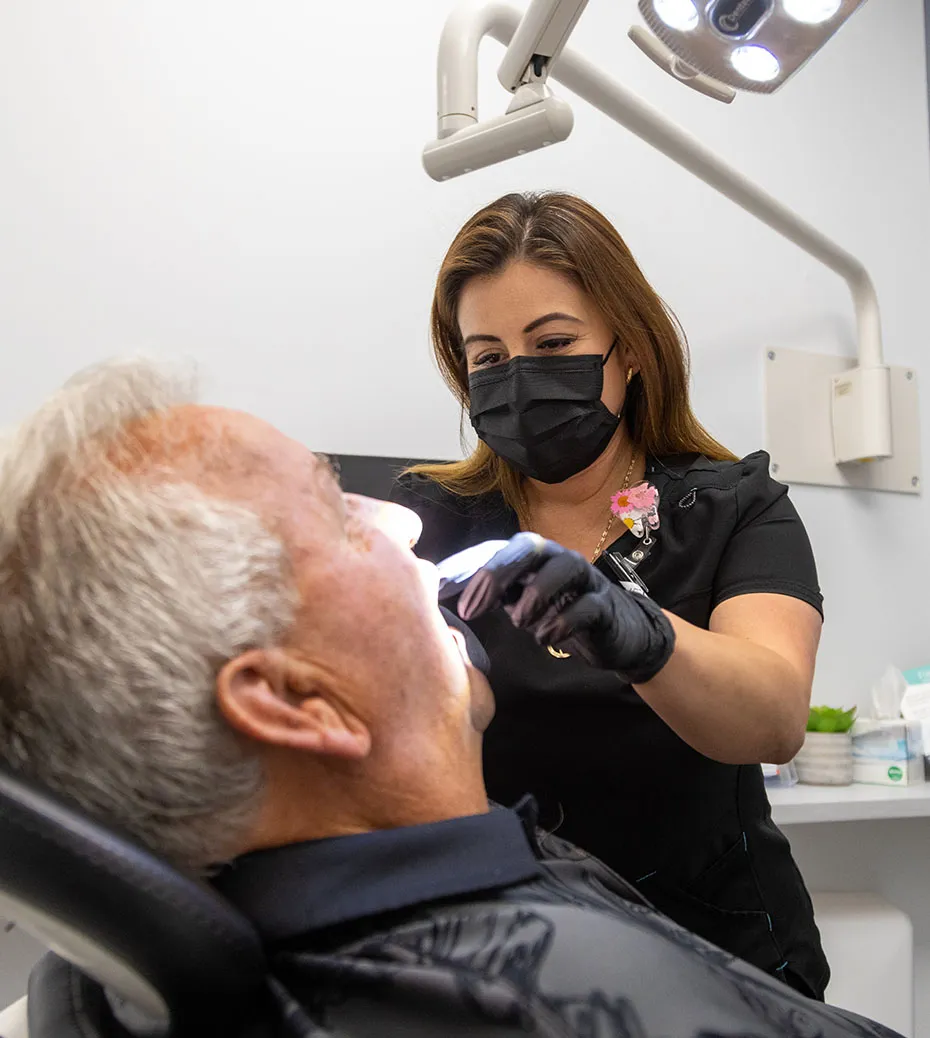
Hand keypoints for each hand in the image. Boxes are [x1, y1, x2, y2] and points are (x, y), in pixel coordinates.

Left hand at [458, 533, 674, 683]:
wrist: (617, 634)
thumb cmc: (561, 613)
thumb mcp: (523, 604)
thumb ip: (496, 596)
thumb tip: (454, 598)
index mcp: (534, 557)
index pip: (498, 550)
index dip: (469, 567)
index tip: (441, 590)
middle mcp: (559, 559)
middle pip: (529, 548)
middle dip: (498, 572)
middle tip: (472, 607)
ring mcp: (586, 579)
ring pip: (563, 567)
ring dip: (535, 595)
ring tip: (518, 623)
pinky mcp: (606, 606)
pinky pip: (587, 606)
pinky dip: (563, 622)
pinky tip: (546, 639)